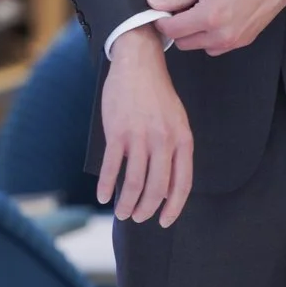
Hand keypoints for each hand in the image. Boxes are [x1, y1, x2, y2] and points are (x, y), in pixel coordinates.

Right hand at [98, 26, 192, 226]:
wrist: (139, 64)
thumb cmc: (158, 96)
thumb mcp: (177, 122)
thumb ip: (176, 153)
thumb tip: (167, 190)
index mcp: (182, 140)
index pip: (181, 184)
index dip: (173, 208)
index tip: (163, 222)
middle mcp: (163, 140)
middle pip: (156, 188)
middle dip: (146, 209)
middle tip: (137, 218)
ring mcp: (139, 136)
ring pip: (133, 182)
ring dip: (127, 203)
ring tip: (122, 213)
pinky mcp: (117, 132)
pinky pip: (111, 167)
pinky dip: (106, 185)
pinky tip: (102, 196)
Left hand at [150, 0, 285, 55]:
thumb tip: (155, 2)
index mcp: (209, 16)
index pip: (172, 30)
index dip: (162, 20)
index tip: (162, 10)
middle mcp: (221, 35)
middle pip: (183, 43)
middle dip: (177, 27)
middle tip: (182, 8)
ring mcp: (234, 41)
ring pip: (199, 47)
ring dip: (193, 34)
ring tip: (201, 11)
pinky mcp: (243, 42)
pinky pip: (216, 47)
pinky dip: (209, 37)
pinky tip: (215, 18)